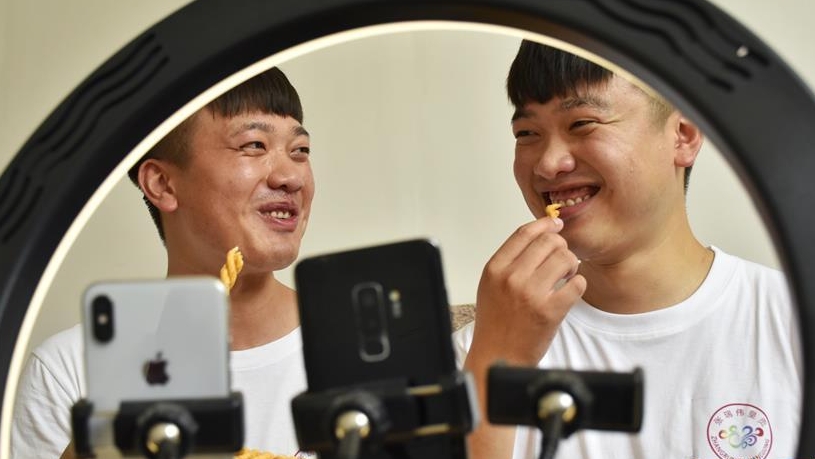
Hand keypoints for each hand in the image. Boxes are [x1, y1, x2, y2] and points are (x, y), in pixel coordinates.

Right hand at [470, 217, 585, 367]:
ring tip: (565, 276)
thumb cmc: (496, 321)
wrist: (498, 355)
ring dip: (570, 265)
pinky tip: (569, 291)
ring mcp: (531, 294)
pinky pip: (577, 284)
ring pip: (565, 259)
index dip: (544, 224)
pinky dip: (578, 284)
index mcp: (495, 269)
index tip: (556, 224)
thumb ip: (510, 260)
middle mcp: (512, 278)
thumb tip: (539, 234)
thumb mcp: (491, 284)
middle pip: (548, 242)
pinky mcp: (551, 311)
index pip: (524, 234)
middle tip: (561, 259)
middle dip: (560, 246)